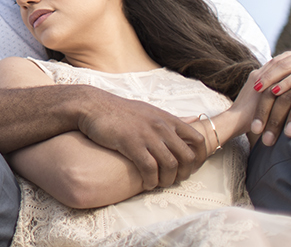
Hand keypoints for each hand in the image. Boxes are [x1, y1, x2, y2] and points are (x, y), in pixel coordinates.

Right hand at [78, 88, 207, 190]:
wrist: (92, 106)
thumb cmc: (120, 111)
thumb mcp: (149, 111)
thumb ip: (170, 120)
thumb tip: (194, 119)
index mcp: (167, 118)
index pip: (197, 140)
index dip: (198, 158)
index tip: (188, 167)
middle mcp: (161, 126)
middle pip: (187, 157)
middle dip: (184, 174)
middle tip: (173, 179)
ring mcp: (146, 135)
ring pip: (170, 166)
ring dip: (167, 180)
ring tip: (158, 183)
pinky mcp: (131, 143)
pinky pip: (150, 169)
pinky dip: (151, 181)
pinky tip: (146, 183)